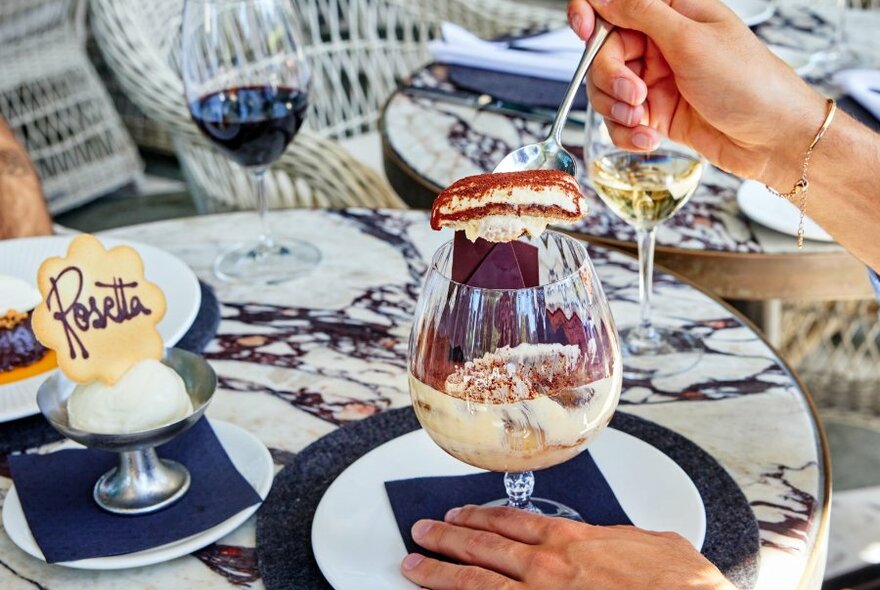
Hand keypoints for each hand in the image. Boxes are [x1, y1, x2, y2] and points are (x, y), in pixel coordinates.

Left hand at [400, 505, 733, 588]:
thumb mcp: (654, 545)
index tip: (459, 516)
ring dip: (439, 573)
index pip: (511, 523)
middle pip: (482, 549)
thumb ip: (621, 539)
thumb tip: (620, 541)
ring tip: (413, 566)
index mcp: (572, 541)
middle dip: (446, 540)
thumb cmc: (681, 585)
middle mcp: (547, 569)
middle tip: (419, 533)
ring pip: (475, 583)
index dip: (479, 519)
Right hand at [567, 0, 827, 190]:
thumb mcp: (691, 40)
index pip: (615, 4)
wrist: (774, 139)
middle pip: (602, 52)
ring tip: (643, 120)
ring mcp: (656, 81)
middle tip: (633, 94)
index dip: (590, 14)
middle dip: (610, 76)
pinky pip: (619, 122)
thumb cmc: (750, 83)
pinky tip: (650, 137)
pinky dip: (627, 133)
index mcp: (672, 13)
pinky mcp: (655, 114)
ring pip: (605, 90)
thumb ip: (642, 13)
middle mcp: (659, 44)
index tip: (584, 32)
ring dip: (617, 109)